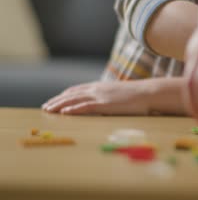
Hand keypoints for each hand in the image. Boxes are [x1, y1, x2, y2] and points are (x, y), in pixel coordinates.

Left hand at [42, 80, 158, 114]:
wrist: (148, 93)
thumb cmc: (139, 96)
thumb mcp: (121, 95)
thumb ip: (110, 98)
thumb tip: (107, 105)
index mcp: (101, 86)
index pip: (77, 89)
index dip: (64, 95)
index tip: (55, 100)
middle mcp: (97, 89)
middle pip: (72, 94)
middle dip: (57, 100)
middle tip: (46, 107)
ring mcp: (100, 96)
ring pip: (74, 100)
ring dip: (59, 105)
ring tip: (48, 110)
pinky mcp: (105, 104)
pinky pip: (85, 107)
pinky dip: (73, 109)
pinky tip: (64, 112)